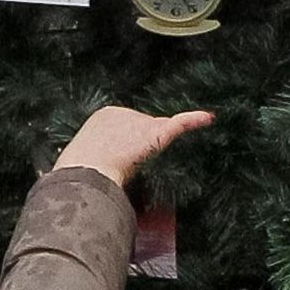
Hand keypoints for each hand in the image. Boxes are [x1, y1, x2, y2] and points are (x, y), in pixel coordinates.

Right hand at [56, 105, 214, 185]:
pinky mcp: (158, 132)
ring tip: (137, 164)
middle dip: (138, 149)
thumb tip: (105, 176)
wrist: (86, 170)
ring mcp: (143, 122)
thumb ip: (100, 159)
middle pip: (143, 130)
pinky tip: (207, 118)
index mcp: (104, 116)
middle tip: (125, 167)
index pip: (124, 128)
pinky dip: (194, 121)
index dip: (123, 148)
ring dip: (153, 149)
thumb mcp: (87, 160)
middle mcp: (125, 113)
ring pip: (158, 133)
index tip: (116, 162)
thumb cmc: (81, 171)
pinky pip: (180, 124)